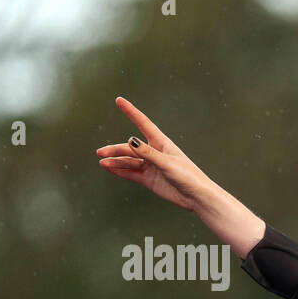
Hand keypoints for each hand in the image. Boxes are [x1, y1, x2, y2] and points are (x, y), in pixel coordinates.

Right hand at [96, 97, 263, 255]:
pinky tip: (108, 168)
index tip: (119, 100)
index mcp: (162, 143)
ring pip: (129, 161)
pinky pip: (131, 173)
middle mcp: (155, 153)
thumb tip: (130, 140)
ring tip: (102, 162)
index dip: (131, 112)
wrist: (197, 198)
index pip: (143, 123)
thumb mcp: (167, 163)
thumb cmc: (188, 176)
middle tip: (100, 152)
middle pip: (131, 147)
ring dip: (115, 161)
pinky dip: (120, 170)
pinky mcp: (149, 179)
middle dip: (116, 149)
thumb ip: (148, 153)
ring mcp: (151, 166)